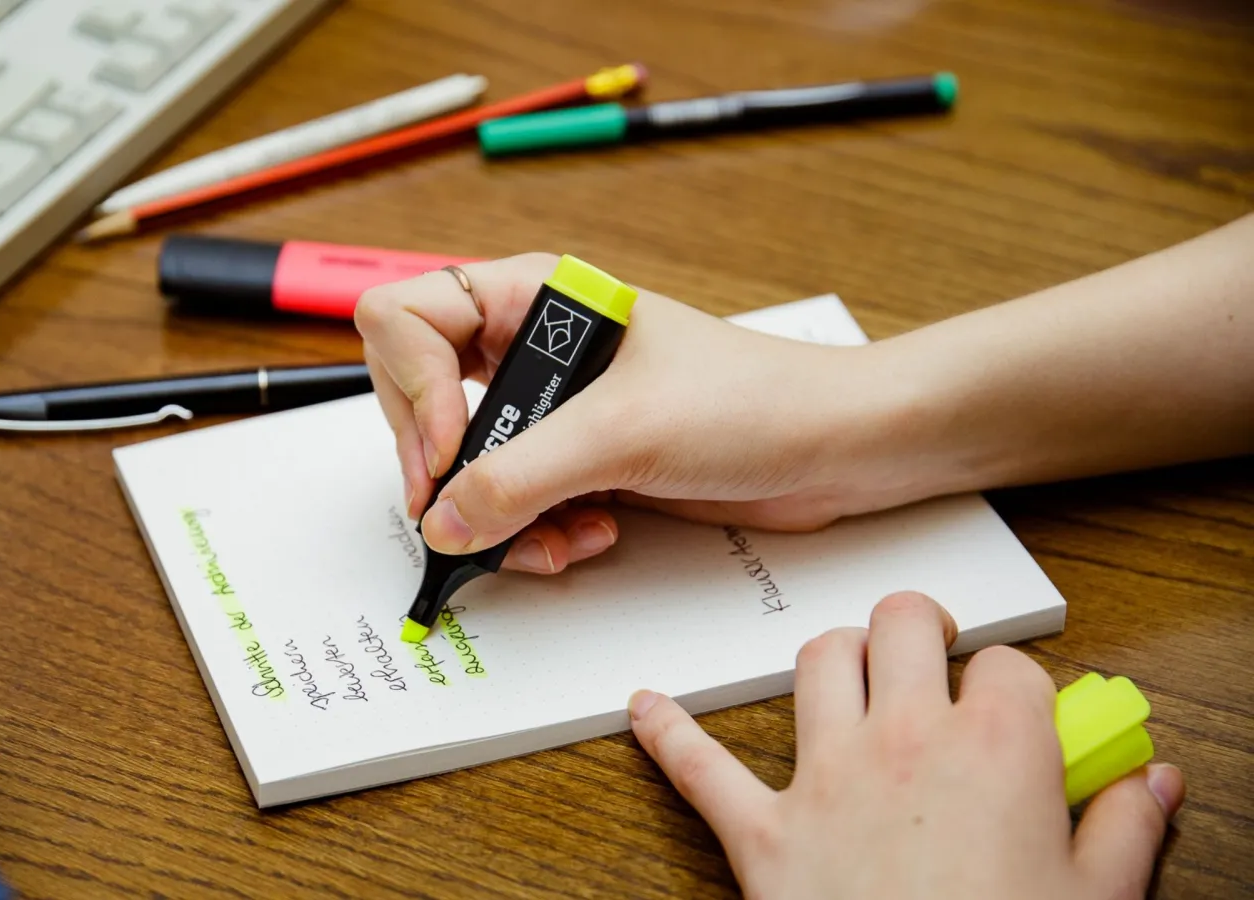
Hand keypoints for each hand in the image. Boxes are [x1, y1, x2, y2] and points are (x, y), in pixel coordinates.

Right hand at [355, 253, 912, 573]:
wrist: (838, 450)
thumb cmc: (757, 401)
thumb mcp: (626, 432)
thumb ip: (520, 477)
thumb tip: (442, 520)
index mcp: (536, 298)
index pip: (408, 319)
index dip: (412, 389)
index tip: (449, 449)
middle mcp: (534, 349)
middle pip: (418, 402)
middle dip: (446, 471)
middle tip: (465, 514)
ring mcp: (554, 412)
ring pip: (463, 468)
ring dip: (499, 518)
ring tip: (559, 537)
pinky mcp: (579, 463)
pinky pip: (513, 506)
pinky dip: (537, 535)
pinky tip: (591, 536)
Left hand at [629, 591, 1184, 898]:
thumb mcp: (1097, 899)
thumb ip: (1123, 828)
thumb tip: (1149, 785)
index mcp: (999, 749)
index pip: (1009, 666)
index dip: (1015, 685)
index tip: (1018, 710)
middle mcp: (907, 742)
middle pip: (902, 624)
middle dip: (919, 628)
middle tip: (930, 651)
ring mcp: (828, 779)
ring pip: (818, 661)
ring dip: (834, 658)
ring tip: (850, 671)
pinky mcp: (764, 831)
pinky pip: (701, 767)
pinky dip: (669, 735)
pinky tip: (644, 708)